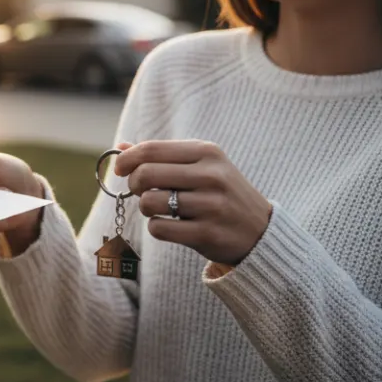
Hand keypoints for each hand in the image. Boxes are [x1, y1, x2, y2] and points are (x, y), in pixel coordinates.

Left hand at [113, 139, 272, 265]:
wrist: (261, 231)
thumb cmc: (220, 193)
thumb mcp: (200, 165)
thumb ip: (161, 155)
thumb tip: (120, 148)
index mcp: (207, 152)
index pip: (151, 149)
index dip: (127, 159)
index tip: (120, 169)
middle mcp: (211, 175)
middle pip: (145, 174)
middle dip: (134, 184)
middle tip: (142, 191)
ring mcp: (211, 205)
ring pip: (149, 202)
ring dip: (146, 207)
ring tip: (160, 208)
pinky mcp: (207, 233)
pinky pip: (159, 228)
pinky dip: (157, 228)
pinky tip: (171, 226)